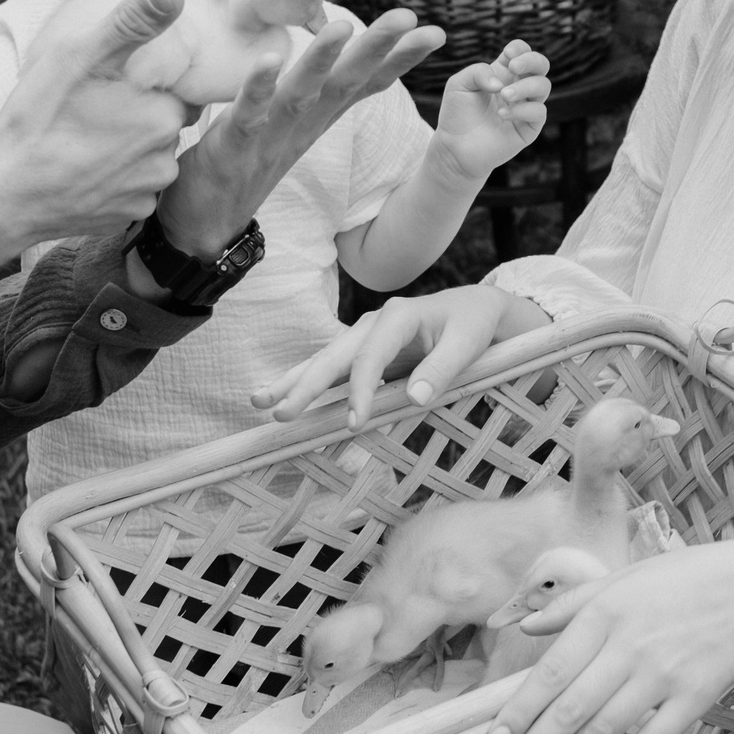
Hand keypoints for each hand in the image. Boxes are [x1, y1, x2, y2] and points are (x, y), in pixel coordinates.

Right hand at [0, 0, 187, 270]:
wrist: (0, 199)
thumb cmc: (35, 122)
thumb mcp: (78, 58)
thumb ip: (131, 23)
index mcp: (163, 115)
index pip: (177, 85)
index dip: (147, 79)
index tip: (112, 81)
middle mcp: (166, 159)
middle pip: (164, 120)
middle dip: (137, 111)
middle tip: (90, 108)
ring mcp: (147, 193)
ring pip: (149, 156)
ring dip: (127, 146)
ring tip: (83, 138)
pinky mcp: (128, 218)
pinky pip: (133, 189)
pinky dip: (114, 178)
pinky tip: (82, 168)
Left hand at [154, 7, 444, 257]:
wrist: (201, 234)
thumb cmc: (236, 170)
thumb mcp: (277, 128)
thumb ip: (299, 95)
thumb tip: (318, 61)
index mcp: (312, 121)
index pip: (361, 85)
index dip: (396, 59)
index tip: (433, 32)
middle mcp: (299, 128)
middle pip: (344, 84)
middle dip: (377, 48)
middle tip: (408, 16)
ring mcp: (268, 139)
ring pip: (302, 95)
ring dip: (323, 61)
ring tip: (344, 27)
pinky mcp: (233, 149)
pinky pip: (248, 115)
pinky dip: (258, 87)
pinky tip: (268, 59)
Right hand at [251, 283, 547, 423]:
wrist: (474, 310)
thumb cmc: (473, 325)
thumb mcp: (470, 342)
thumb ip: (444, 367)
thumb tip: (414, 398)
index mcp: (398, 316)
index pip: (370, 356)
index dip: (360, 390)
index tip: (353, 424)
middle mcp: (373, 323)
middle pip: (334, 356)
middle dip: (305, 385)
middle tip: (281, 414)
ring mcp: (364, 337)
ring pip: (324, 360)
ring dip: (293, 381)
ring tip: (259, 401)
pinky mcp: (363, 353)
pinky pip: (331, 369)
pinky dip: (304, 381)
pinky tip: (277, 394)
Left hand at [432, 39, 550, 176]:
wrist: (455, 147)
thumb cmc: (457, 114)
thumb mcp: (459, 84)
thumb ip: (478, 72)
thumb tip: (501, 83)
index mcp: (502, 73)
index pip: (522, 52)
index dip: (520, 49)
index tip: (508, 54)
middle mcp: (518, 87)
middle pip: (541, 64)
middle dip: (532, 60)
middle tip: (514, 67)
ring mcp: (525, 106)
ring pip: (543, 86)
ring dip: (525, 86)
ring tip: (504, 95)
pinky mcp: (529, 127)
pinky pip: (538, 112)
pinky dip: (522, 110)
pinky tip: (502, 115)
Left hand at [479, 539, 733, 733]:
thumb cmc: (678, 582)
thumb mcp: (619, 580)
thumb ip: (569, 606)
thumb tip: (524, 626)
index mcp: (603, 615)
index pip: (550, 673)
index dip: (519, 711)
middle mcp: (627, 648)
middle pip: (569, 711)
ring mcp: (661, 677)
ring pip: (602, 732)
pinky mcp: (693, 700)